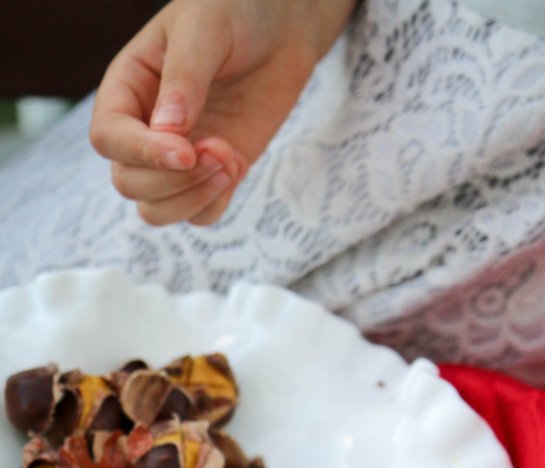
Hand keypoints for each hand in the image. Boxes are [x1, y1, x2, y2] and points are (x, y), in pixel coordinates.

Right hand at [90, 0, 356, 225]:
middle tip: (218, 149)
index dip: (142, 154)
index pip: (108, 138)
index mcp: (127, 88)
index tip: (186, 150)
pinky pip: (199, 215)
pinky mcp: (211, 175)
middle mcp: (144, 128)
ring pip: (157, 210)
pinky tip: (237, 165)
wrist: (280, 28)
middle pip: (129, 184)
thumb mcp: (205, 29)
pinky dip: (216, 202)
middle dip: (172, 181)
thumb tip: (167, 131)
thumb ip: (184, 78)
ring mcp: (177, 158)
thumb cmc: (234, 13)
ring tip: (229, 161)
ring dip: (192, 199)